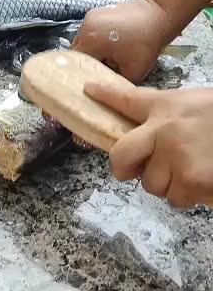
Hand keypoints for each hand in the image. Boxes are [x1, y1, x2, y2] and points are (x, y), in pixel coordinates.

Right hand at [72, 0, 172, 82]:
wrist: (158, 14)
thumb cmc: (147, 43)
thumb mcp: (133, 72)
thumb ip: (114, 84)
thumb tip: (103, 91)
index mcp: (90, 40)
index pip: (75, 65)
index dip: (79, 77)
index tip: (88, 85)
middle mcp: (85, 27)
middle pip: (76, 53)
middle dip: (84, 65)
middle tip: (97, 75)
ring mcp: (89, 18)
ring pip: (81, 43)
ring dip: (89, 53)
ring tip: (102, 61)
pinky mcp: (95, 13)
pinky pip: (87, 34)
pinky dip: (93, 43)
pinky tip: (107, 48)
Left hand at [84, 82, 212, 208]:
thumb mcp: (198, 107)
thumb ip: (172, 118)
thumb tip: (150, 138)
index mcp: (167, 105)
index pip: (127, 99)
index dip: (104, 96)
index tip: (88, 91)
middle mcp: (163, 129)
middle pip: (120, 156)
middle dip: (124, 168)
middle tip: (137, 170)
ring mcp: (174, 157)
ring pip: (152, 185)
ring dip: (170, 184)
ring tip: (197, 168)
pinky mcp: (190, 181)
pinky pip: (177, 199)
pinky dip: (192, 195)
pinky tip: (208, 178)